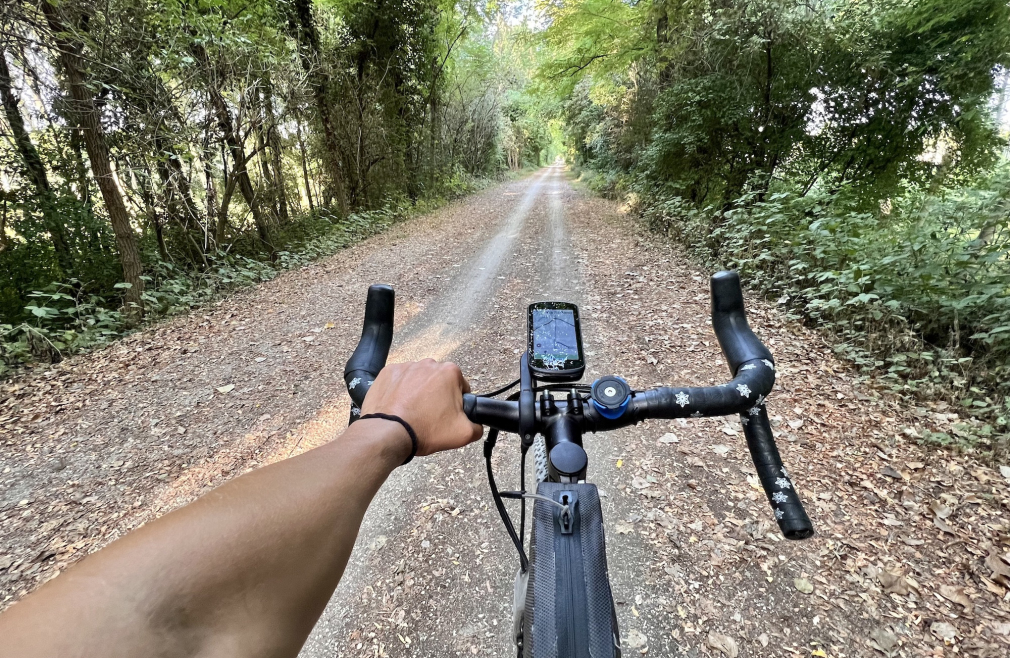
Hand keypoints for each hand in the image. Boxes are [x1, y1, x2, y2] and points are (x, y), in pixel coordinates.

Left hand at [360, 359, 483, 455]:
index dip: (457, 403)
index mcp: (450, 372)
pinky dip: (399, 391)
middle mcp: (428, 364)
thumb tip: (476, 423)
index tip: (448, 415)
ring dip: (418, 392)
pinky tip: (399, 407)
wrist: (388, 433)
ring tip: (412, 413)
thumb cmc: (425, 430)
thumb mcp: (463, 434)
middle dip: (437, 396)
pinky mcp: (388, 373)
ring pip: (418, 380)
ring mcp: (406, 366)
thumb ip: (478, 426)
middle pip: (438, 381)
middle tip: (430, 416)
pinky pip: (399, 381)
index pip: (461, 387)